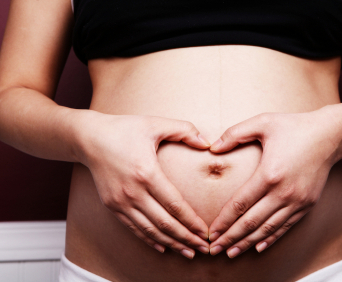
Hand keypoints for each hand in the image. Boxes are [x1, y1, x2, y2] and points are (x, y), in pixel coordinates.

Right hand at [79, 112, 210, 258]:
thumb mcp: (155, 123)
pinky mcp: (112, 206)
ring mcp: (120, 202)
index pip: (175, 205)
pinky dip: (150, 239)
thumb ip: (184, 130)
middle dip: (187, 238)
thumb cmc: (124, 129)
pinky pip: (134, 228)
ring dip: (171, 243)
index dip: (192, 222)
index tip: (206, 232)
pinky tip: (163, 246)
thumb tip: (208, 143)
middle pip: (165, 223)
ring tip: (188, 252)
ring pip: (150, 230)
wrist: (89, 138)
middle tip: (204, 248)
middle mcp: (133, 192)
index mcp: (147, 173)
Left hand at [208, 109, 341, 257]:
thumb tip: (212, 147)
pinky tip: (258, 247)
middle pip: (250, 222)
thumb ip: (234, 133)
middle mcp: (283, 193)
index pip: (239, 204)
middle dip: (230, 238)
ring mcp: (297, 201)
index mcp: (269, 174)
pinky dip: (270, 238)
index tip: (210, 233)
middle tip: (213, 249)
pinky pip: (285, 226)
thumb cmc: (294, 126)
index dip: (223, 221)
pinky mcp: (307, 204)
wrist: (330, 134)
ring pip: (267, 229)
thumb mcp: (262, 122)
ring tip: (231, 253)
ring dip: (247, 243)